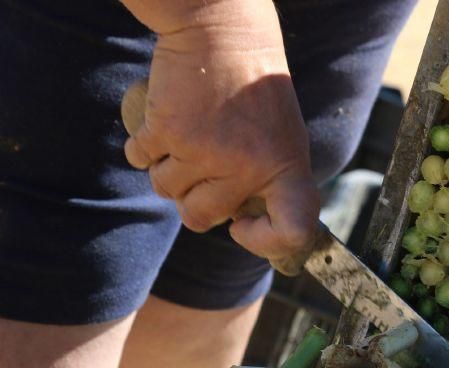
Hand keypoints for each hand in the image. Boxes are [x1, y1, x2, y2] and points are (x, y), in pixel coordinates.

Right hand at [123, 0, 319, 261]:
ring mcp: (206, 151)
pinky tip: (161, 126)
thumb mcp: (284, 139)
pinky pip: (140, 161)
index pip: (294, 231)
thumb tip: (237, 225)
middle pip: (201, 219)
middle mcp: (249, 166)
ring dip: (168, 170)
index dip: (266, 241)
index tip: (243, 224)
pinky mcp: (168, 131)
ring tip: (188, 139)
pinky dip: (142, 148)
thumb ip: (268, 183)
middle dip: (193, 201)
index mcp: (287, 168)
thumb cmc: (256, 93)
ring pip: (166, 192)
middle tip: (203, 169)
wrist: (224, 31)